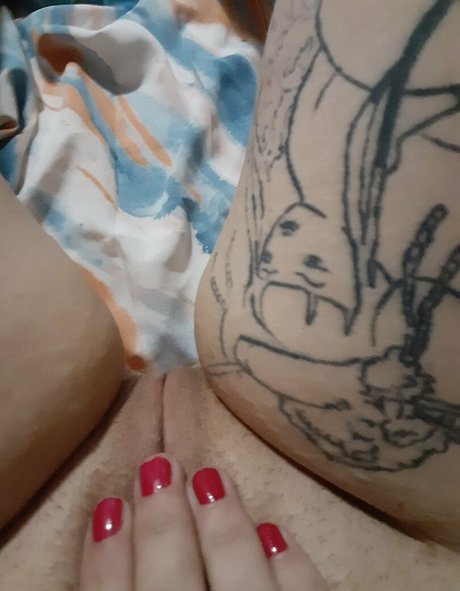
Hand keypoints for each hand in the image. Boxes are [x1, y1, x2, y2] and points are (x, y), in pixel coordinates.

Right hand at [79, 455, 327, 589]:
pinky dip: (290, 569)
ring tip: (209, 475)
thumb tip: (111, 531)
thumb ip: (120, 589)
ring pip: (238, 583)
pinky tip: (275, 532)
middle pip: (167, 584)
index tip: (107, 505)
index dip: (105, 559)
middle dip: (161, 523)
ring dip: (221, 528)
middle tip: (158, 462)